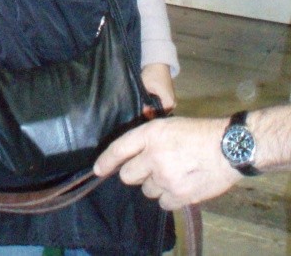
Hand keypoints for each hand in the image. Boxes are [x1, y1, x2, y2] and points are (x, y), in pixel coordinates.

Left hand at [94, 115, 238, 209]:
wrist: (228, 147)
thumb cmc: (200, 132)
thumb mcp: (169, 124)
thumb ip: (149, 137)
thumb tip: (134, 151)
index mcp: (150, 134)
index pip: (118, 149)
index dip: (106, 161)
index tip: (98, 169)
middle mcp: (154, 156)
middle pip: (128, 175)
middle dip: (135, 173)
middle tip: (148, 168)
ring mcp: (166, 178)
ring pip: (147, 190)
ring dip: (155, 185)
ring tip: (171, 174)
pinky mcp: (180, 195)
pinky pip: (163, 203)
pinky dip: (169, 197)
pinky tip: (179, 186)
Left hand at [140, 63, 175, 112]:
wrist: (158, 62)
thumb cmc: (152, 73)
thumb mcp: (146, 87)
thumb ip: (145, 100)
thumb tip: (143, 110)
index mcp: (169, 103)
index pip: (159, 116)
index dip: (149, 115)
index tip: (142, 111)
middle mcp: (172, 104)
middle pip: (160, 114)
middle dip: (150, 112)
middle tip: (141, 109)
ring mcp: (171, 100)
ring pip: (160, 109)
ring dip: (152, 108)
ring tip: (143, 105)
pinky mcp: (168, 96)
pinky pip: (161, 105)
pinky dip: (154, 104)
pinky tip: (147, 102)